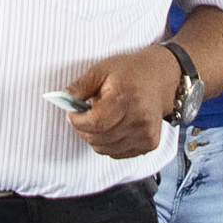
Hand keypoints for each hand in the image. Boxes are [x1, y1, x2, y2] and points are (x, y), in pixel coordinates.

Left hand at [62, 46, 180, 158]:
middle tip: (81, 116)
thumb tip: (62, 99)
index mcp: (125, 99)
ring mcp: (146, 135)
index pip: (95, 123)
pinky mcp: (149, 144)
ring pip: (105, 149)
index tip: (72, 113)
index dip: (77, 121)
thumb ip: (80, 86)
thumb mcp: (101, 70)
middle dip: (82, 129)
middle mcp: (139, 120)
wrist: (161, 79)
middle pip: (98, 138)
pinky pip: (117, 153)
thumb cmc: (130, 72)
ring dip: (94, 137)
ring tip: (98, 119)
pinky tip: (111, 127)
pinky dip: (107, 143)